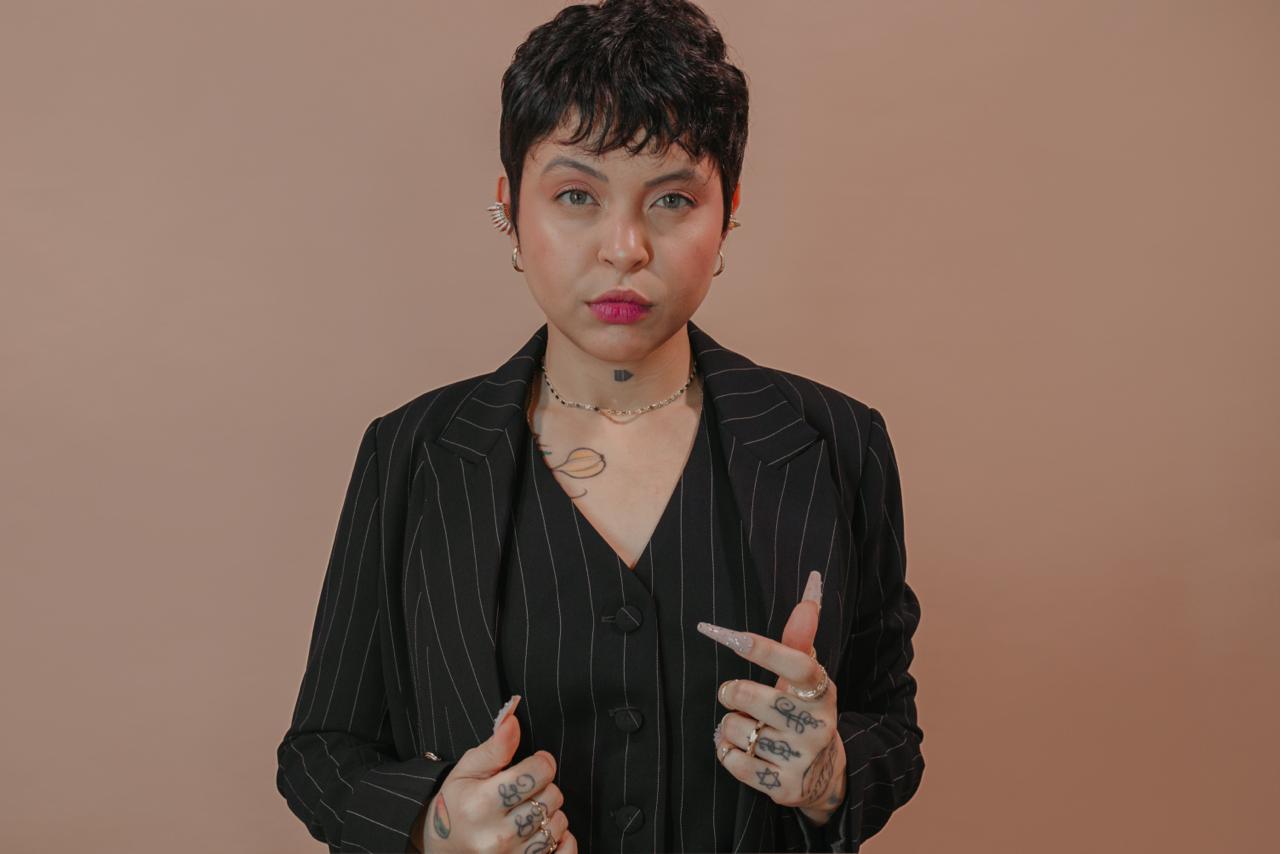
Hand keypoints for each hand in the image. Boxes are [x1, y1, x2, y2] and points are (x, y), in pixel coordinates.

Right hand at [413, 696, 578, 852]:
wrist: (444, 849)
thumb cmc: (456, 807)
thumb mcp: (466, 771)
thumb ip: (494, 747)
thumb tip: (512, 719)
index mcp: (480, 804)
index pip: (537, 772)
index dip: (541, 762)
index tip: (534, 764)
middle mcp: (497, 835)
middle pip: (551, 797)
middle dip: (544, 787)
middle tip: (527, 791)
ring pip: (559, 824)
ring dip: (551, 813)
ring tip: (530, 811)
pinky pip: (564, 852)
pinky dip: (563, 840)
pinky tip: (547, 831)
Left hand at [699, 570, 846, 824]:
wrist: (824, 774)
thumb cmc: (804, 711)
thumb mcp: (806, 678)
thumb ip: (799, 639)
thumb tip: (809, 595)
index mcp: (821, 692)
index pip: (796, 664)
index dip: (763, 649)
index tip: (732, 636)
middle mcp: (816, 725)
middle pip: (752, 697)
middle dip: (732, 692)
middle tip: (734, 693)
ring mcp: (800, 758)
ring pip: (737, 729)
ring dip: (731, 726)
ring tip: (747, 727)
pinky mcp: (784, 787)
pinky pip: (733, 761)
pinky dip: (727, 751)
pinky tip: (742, 748)